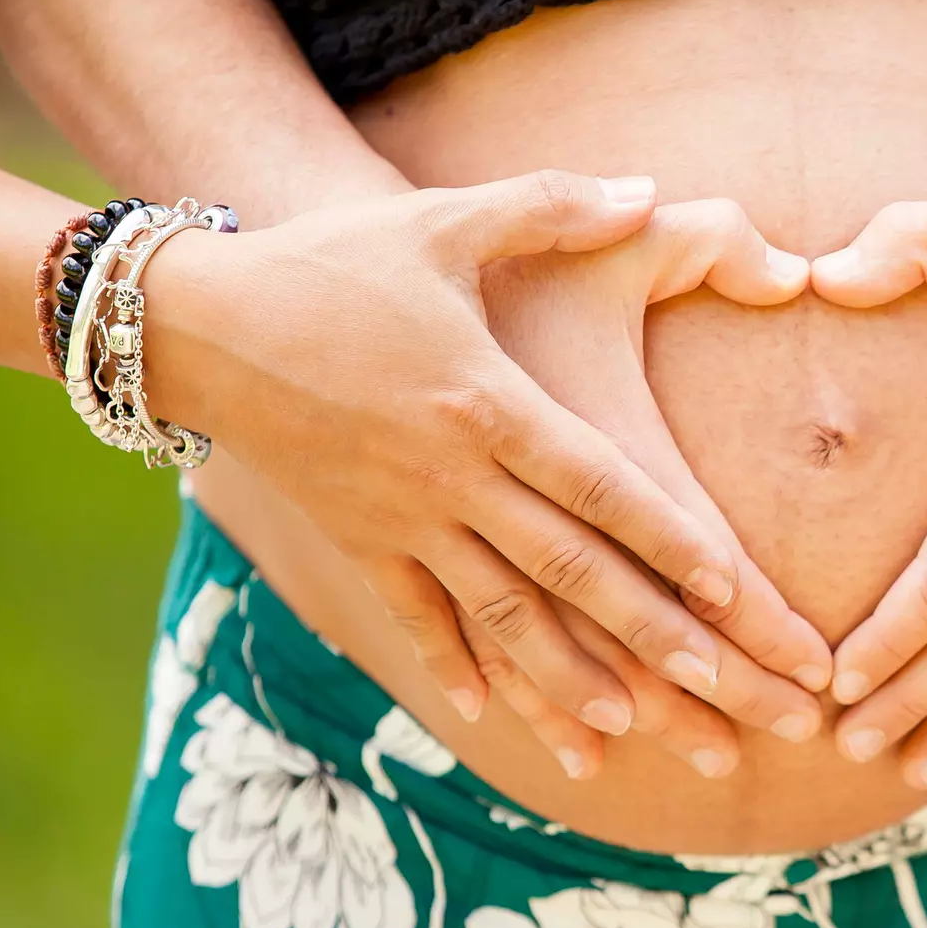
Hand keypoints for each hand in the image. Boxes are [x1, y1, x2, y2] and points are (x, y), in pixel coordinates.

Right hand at [143, 172, 810, 776]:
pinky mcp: (356, 541)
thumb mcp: (443, 220)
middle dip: (647, 636)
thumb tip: (648, 190)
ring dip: (563, 680)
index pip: (597, 483)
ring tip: (621, 737)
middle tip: (715, 695)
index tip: (728, 591)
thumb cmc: (335, 264)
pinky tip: (489, 719)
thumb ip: (550, 205)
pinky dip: (452, 667)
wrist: (198, 320)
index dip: (665, 537)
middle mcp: (453, 476)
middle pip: (569, 568)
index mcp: (488, 403)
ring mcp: (402, 518)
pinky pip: (413, 616)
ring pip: (499, 614)